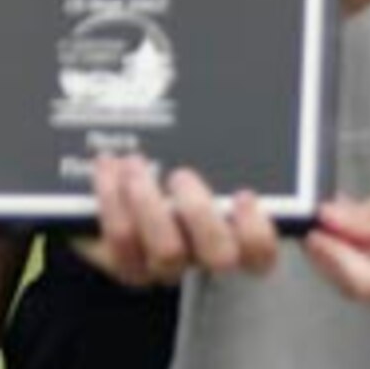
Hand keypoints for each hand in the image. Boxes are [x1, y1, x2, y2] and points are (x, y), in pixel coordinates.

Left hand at [74, 155, 278, 285]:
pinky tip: (109, 167)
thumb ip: (223, 140)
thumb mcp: (200, 146)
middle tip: (181, 176)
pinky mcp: (127, 262)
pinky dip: (112, 199)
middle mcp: (202, 255)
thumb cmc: (170, 160)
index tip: (243, 195)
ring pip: (168, 254)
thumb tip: (244, 104)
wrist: (116, 186)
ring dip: (149, 203)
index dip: (256, 231)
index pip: (260, 252)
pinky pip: (121, 242)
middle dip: (200, 212)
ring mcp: (166, 264)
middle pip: (218, 256)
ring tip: (134, 165)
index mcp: (232, 232)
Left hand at [303, 138, 369, 301]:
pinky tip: (357, 217)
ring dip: (349, 248)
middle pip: (365, 284)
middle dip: (333, 255)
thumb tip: (328, 224)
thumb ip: (369, 215)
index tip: (312, 231)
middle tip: (314, 220)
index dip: (330, 259)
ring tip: (333, 212)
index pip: (363, 283)